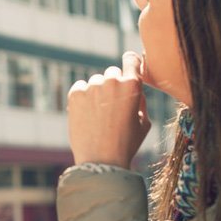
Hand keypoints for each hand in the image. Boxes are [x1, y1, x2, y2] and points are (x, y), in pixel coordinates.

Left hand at [67, 52, 151, 167]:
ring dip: (97, 93)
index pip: (131, 59)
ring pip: (96, 81)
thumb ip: (140, 101)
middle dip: (114, 85)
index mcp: (133, 86)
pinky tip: (87, 115)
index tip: (128, 65)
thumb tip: (134, 89)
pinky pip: (80, 87)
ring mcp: (93, 86)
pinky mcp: (75, 94)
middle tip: (112, 107)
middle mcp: (113, 81)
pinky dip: (83, 97)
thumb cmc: (126, 144)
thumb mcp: (144, 123)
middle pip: (113, 73)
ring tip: (99, 117)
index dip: (130, 62)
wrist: (101, 161)